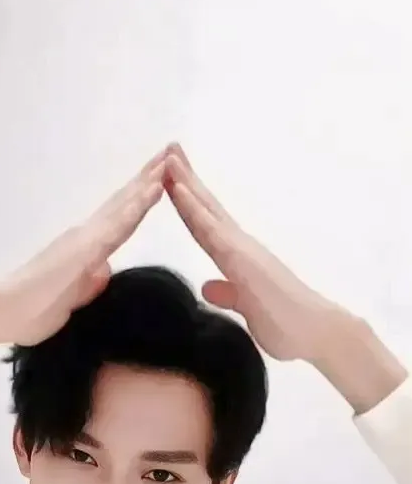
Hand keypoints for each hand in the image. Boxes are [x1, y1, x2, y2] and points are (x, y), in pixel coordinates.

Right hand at [0, 146, 171, 346]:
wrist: (2, 313)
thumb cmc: (30, 312)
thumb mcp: (70, 299)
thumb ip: (86, 284)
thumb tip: (102, 272)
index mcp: (83, 249)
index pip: (118, 220)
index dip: (138, 199)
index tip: (159, 179)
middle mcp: (84, 236)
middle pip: (122, 203)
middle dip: (147, 179)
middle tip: (171, 153)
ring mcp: (85, 240)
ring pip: (123, 207)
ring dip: (148, 183)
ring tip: (170, 159)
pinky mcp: (84, 249)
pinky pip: (118, 224)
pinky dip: (138, 205)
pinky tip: (155, 189)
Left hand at [164, 145, 356, 363]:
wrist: (314, 333)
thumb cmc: (283, 323)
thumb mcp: (245, 307)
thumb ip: (229, 294)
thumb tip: (210, 287)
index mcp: (236, 257)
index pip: (205, 224)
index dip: (187, 202)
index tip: (170, 179)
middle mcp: (239, 245)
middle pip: (205, 208)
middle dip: (185, 179)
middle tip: (168, 150)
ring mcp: (241, 248)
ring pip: (206, 211)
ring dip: (185, 183)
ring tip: (168, 157)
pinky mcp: (242, 259)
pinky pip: (211, 229)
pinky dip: (193, 208)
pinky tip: (178, 190)